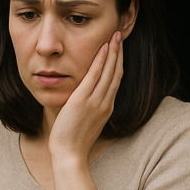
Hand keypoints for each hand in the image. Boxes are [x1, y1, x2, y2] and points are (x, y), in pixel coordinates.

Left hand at [48, 30, 123, 164]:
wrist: (70, 154)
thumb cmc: (73, 142)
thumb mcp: (86, 123)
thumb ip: (89, 110)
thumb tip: (85, 101)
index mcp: (106, 108)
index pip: (115, 81)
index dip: (118, 63)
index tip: (118, 50)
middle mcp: (105, 103)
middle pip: (116, 73)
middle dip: (119, 53)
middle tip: (119, 35)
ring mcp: (96, 102)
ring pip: (109, 72)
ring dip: (112, 52)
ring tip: (114, 36)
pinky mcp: (82, 101)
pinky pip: (94, 77)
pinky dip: (100, 62)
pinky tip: (103, 49)